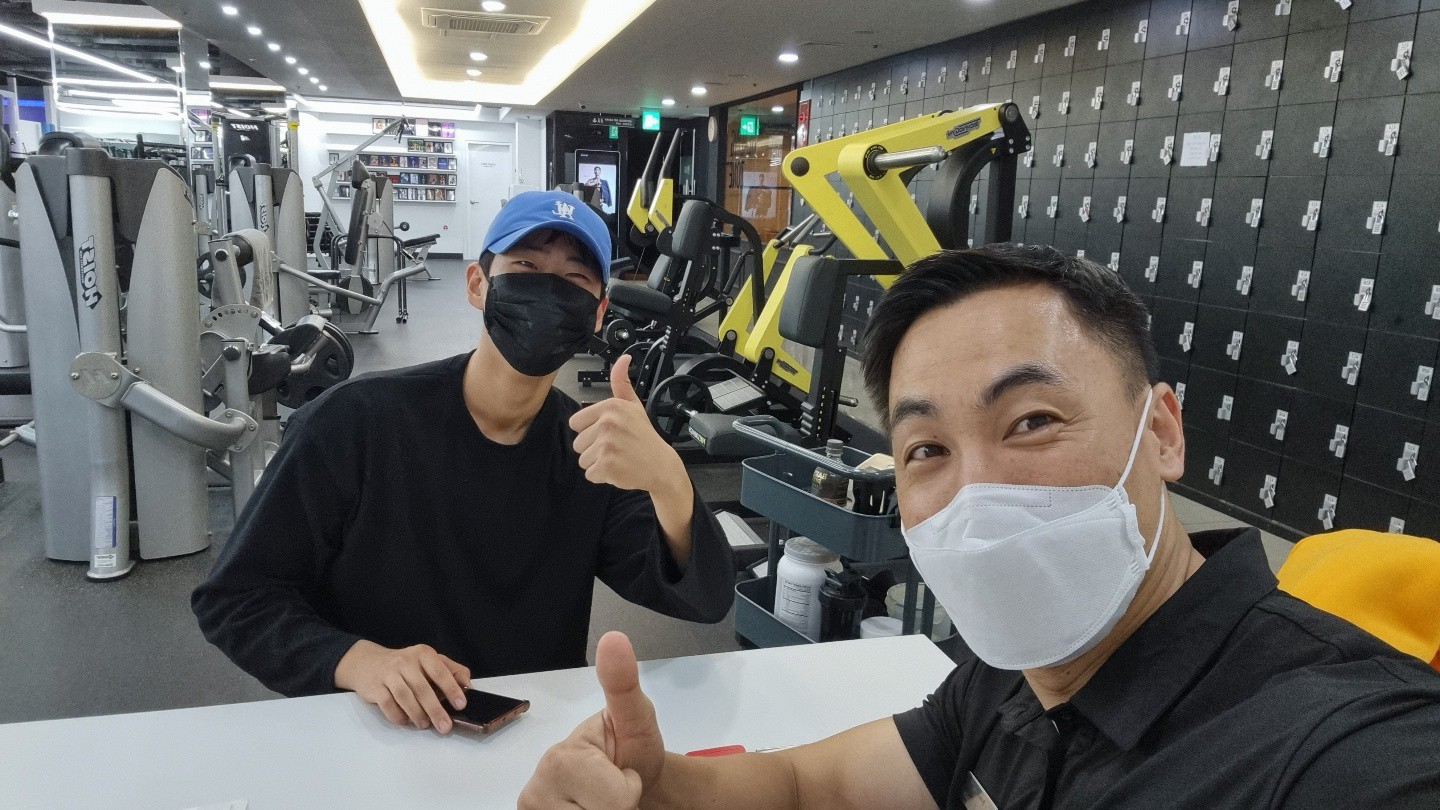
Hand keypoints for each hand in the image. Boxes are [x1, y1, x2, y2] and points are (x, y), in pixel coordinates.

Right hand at [333, 639, 469, 732]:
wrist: (368, 662)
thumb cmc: (405, 666)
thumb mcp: (429, 661)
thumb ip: (450, 670)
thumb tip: (468, 685)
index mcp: (423, 654)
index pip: (440, 671)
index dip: (451, 688)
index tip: (461, 705)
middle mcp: (405, 661)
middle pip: (422, 688)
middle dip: (436, 710)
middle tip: (445, 726)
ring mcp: (388, 674)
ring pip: (405, 697)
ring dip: (417, 715)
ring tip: (425, 725)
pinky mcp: (374, 687)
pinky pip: (387, 705)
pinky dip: (398, 716)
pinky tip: (405, 721)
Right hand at [519, 632, 666, 808]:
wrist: (632, 782)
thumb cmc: (633, 749)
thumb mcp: (637, 716)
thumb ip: (624, 685)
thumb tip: (613, 640)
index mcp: (560, 757)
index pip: (615, 798)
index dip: (627, 789)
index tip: (622, 772)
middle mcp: (535, 787)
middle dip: (616, 805)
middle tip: (612, 788)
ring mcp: (534, 809)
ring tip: (602, 799)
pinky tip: (588, 806)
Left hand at [568, 354, 683, 494]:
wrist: (661, 465)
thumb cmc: (644, 437)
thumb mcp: (634, 406)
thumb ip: (621, 383)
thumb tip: (623, 358)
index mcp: (610, 407)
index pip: (576, 423)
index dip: (590, 431)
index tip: (609, 433)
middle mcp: (607, 423)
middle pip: (578, 443)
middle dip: (594, 449)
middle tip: (615, 447)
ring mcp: (607, 445)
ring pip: (583, 459)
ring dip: (597, 463)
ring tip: (617, 457)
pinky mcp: (607, 465)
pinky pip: (590, 474)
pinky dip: (602, 476)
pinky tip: (618, 468)